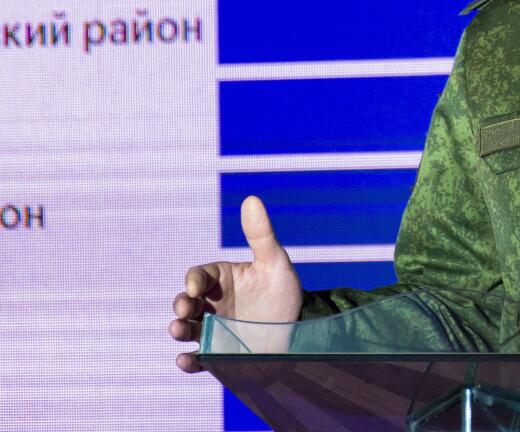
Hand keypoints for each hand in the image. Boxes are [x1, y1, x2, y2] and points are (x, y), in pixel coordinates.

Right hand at [169, 196, 302, 372]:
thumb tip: (251, 199)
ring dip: (178, 329)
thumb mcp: (275, 263)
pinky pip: (197, 359)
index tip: (197, 288)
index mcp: (221, 280)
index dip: (194, 280)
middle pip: (186, 302)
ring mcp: (212, 331)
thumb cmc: (284, 293)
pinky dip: (188, 361)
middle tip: (184, 310)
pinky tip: (186, 360)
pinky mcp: (217, 356)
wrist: (299, 332)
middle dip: (181, 305)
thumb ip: (261, 235)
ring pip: (186, 329)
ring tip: (179, 330)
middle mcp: (212, 304)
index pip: (199, 276)